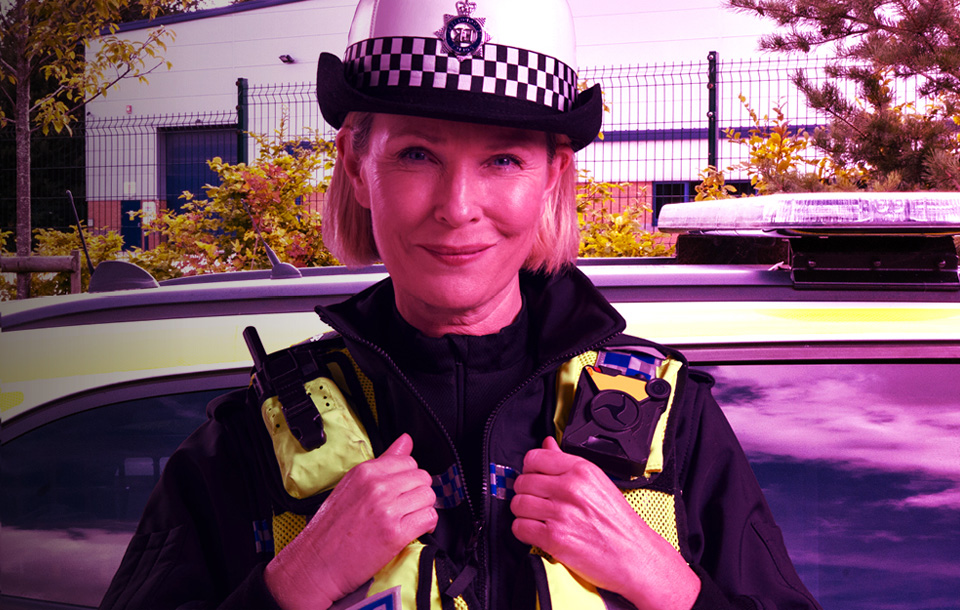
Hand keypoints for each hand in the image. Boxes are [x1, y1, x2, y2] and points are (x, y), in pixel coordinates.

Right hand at [264, 434, 437, 609]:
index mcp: (366, 471)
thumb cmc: (331, 528)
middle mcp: (378, 486)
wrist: (316, 563)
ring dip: (423, 509)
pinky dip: (427, 526)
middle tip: (406, 508)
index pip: (409, 461)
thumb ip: (383, 461)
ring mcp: (387, 509)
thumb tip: (406, 440)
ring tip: (408, 520)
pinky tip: (413, 531)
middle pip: (423, 478)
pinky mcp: (395, 534)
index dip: (409, 478)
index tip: (403, 491)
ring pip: (429, 497)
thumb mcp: (352, 485)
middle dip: (418, 493)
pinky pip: (429, 518)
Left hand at [510, 437, 699, 609]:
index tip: (534, 478)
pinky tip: (538, 532)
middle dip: (526, 493)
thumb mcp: (598, 482)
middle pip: (522, 481)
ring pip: (518, 504)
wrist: (635, 556)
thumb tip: (547, 443)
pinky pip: (519, 527)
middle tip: (539, 503)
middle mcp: (570, 488)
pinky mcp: (554, 538)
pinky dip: (524, 532)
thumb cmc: (619, 524)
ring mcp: (561, 513)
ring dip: (524, 513)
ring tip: (540, 518)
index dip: (530, 469)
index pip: (534, 457)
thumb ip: (567, 462)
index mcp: (581, 470)